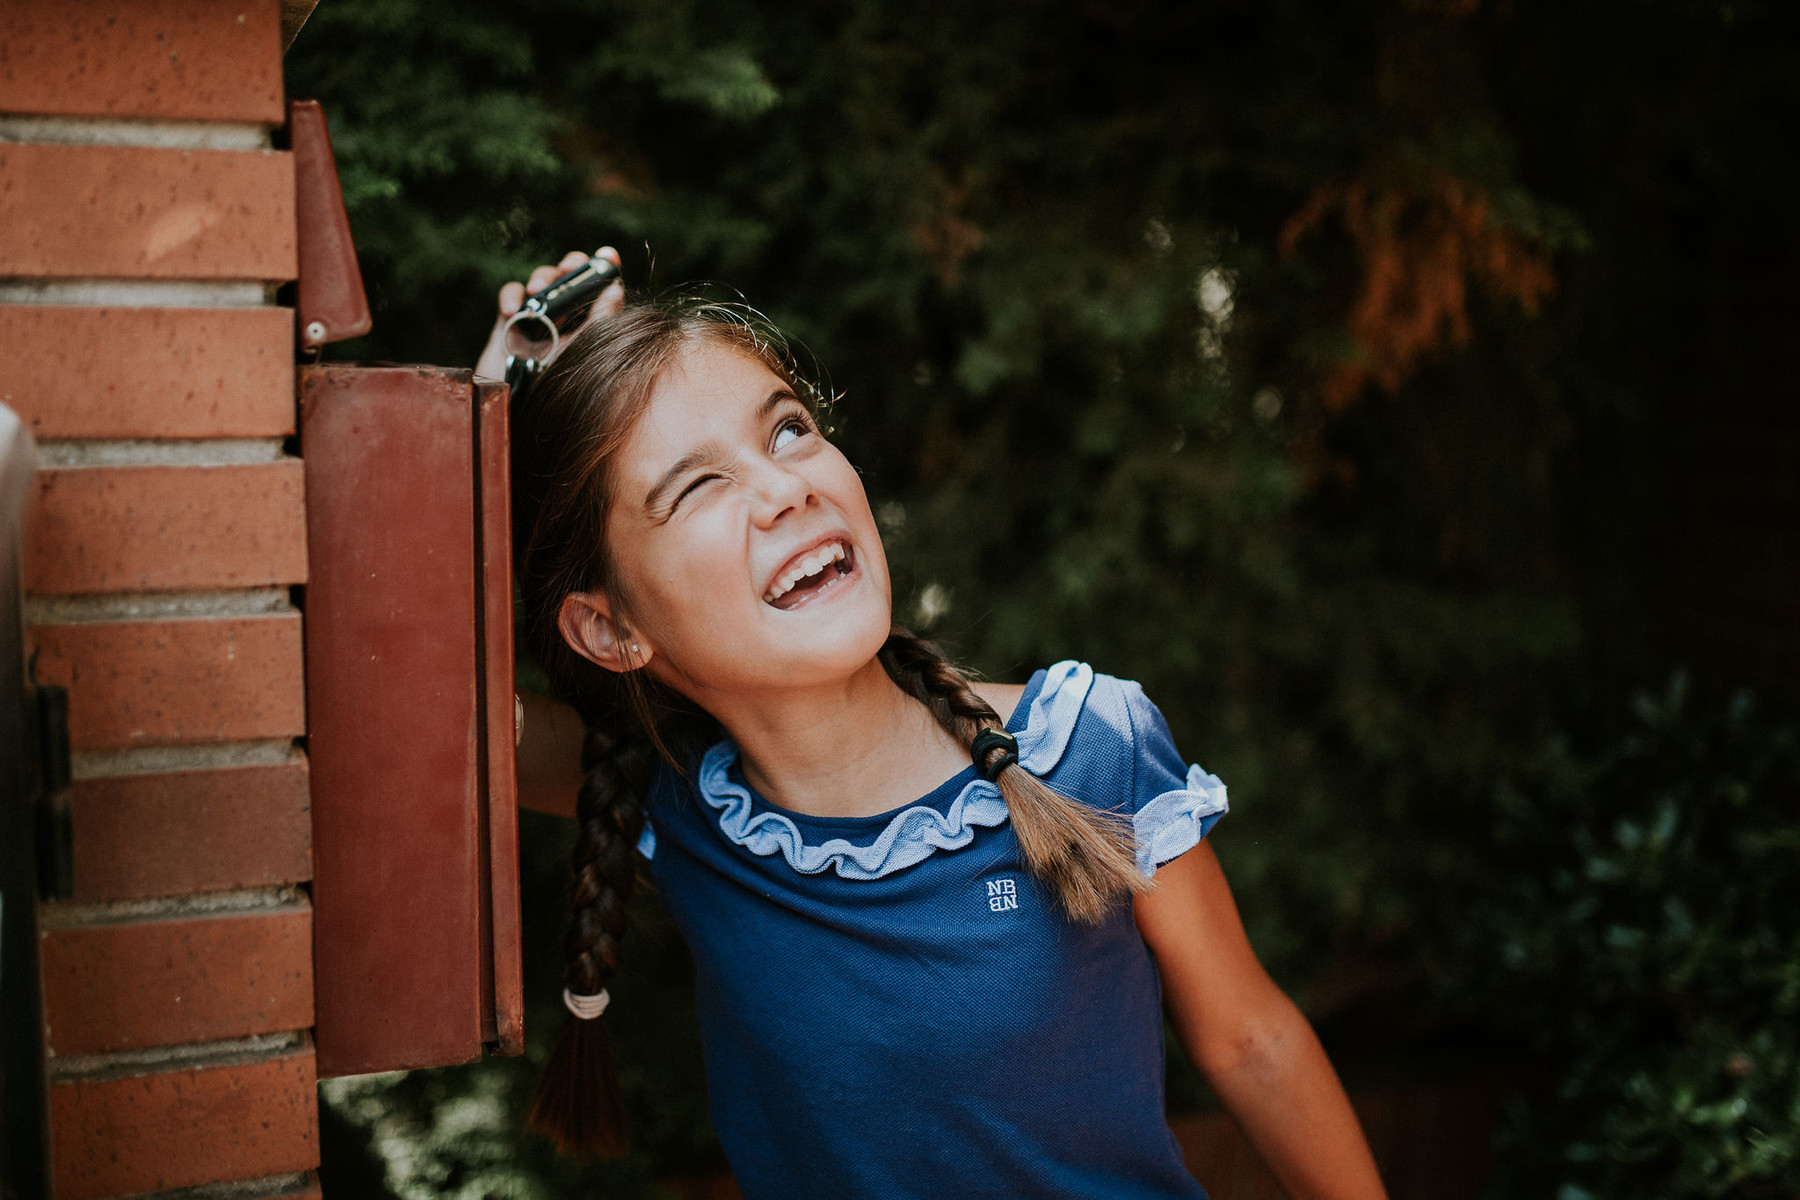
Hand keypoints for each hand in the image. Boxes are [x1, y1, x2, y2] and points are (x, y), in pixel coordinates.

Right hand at [474, 246, 625, 381]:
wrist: (521, 416)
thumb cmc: (560, 392)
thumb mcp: (585, 353)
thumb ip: (601, 321)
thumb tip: (615, 287)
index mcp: (590, 326)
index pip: (601, 291)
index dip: (604, 270)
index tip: (608, 257)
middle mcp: (566, 321)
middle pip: (571, 279)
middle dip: (572, 266)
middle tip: (571, 266)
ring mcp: (537, 321)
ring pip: (541, 282)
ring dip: (543, 277)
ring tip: (540, 288)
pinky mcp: (509, 324)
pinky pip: (510, 295)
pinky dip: (511, 295)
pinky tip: (513, 310)